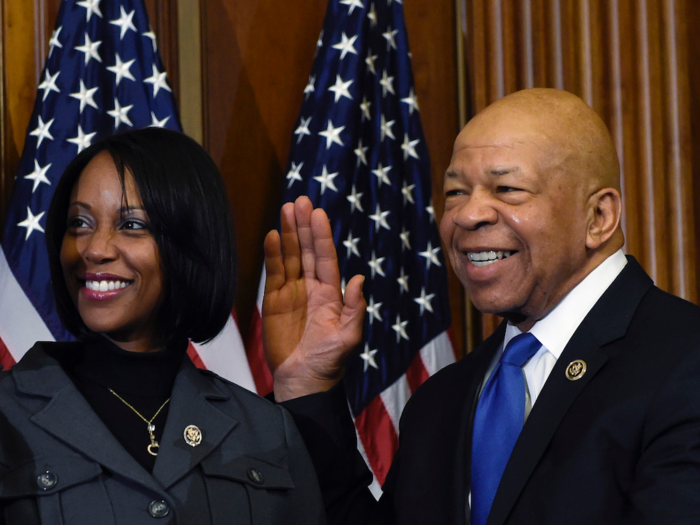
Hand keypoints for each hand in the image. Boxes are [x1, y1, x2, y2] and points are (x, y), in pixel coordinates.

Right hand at [263, 196, 365, 400]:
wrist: (304, 380)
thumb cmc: (330, 361)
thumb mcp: (348, 336)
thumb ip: (354, 308)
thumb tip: (360, 279)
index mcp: (331, 293)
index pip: (326, 258)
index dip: (322, 236)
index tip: (317, 213)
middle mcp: (311, 287)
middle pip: (307, 250)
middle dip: (304, 226)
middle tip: (300, 201)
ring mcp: (292, 292)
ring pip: (290, 256)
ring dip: (289, 234)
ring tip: (286, 209)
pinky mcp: (274, 301)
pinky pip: (274, 273)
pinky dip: (273, 255)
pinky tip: (273, 237)